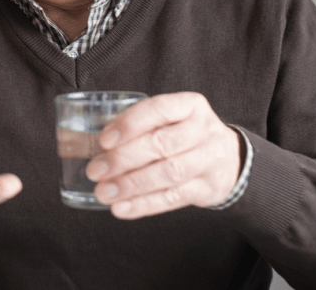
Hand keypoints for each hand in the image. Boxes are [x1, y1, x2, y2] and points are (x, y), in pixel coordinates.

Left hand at [86, 92, 242, 218]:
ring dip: (131, 185)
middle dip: (124, 158)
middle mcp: (204, 130)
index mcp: (190, 105)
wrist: (229, 159)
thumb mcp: (170, 119)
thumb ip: (138, 126)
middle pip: (162, 144)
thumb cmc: (184, 134)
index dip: (130, 124)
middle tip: (95, 170)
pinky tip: (121, 208)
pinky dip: (143, 205)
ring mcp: (209, 160)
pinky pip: (173, 198)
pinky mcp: (207, 188)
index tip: (103, 140)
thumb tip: (86, 143)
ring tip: (103, 193)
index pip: (159, 109)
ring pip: (168, 173)